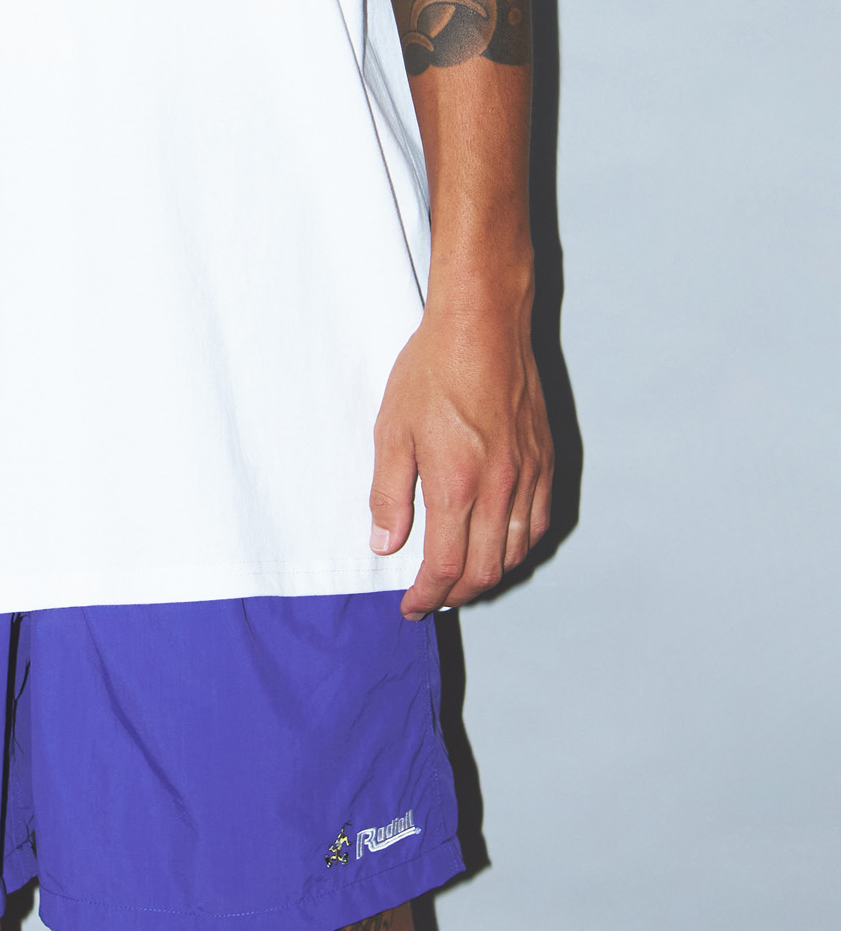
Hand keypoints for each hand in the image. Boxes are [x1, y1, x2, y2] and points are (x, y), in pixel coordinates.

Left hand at [368, 262, 552, 617]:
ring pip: (517, 552)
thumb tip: (386, 544)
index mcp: (457, 485)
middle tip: (432, 597)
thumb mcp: (392, 429)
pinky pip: (540, 522)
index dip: (427, 596)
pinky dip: (520, 547)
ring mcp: (528, 475)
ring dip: (489, 576)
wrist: (483, 324)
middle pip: (485, 571)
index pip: (446, 567)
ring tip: (462, 578)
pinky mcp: (545, 459)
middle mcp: (500, 489)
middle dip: (457, 594)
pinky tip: (501, 545)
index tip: (411, 605)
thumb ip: (389, 492)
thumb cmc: (433, 369)